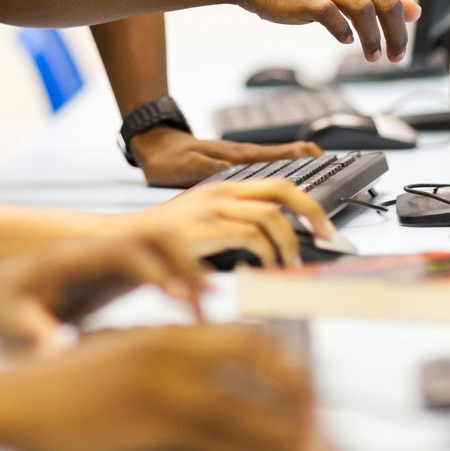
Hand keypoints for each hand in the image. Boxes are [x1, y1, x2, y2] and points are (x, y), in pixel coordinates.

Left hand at [0, 231, 207, 351]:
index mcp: (71, 257)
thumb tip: (52, 352)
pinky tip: (193, 314)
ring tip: (206, 310)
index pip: (122, 250)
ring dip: (189, 270)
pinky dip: (181, 282)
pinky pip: (159, 265)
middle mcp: (96, 249)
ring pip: (162, 245)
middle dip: (185, 263)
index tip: (177, 300)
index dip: (153, 271)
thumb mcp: (9, 322)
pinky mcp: (116, 272)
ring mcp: (109, 257)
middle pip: (153, 235)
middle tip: (205, 304)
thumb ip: (31, 334)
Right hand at [0, 325, 328, 450]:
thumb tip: (212, 390)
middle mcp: (171, 350)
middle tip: (321, 426)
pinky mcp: (150, 420)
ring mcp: (162, 385)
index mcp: (166, 333)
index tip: (308, 392)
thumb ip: (166, 365)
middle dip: (300, 395)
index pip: (247, 338)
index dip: (286, 366)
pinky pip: (219, 441)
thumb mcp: (120, 358)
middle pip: (260, 363)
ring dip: (289, 435)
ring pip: (247, 409)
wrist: (11, 397)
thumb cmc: (61, 386)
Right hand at [116, 177, 336, 266]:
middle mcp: (221, 192)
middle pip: (281, 189)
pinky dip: (267, 252)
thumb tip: (270, 245)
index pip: (277, 184)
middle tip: (326, 235)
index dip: (306, 202)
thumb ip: (233, 227)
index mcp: (223, 189)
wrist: (123, 244)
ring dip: (289, 241)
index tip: (322, 224)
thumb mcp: (203, 226)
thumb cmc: (163, 244)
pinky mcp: (205, 228)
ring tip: (290, 262)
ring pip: (271, 214)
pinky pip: (251, 235)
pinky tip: (266, 266)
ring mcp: (213, 207)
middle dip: (312, 211)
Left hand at [128, 124, 323, 187]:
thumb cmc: (168, 158)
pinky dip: (286, 172)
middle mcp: (245, 156)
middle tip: (340, 172)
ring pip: (281, 162)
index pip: (282, 154)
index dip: (307, 158)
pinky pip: (268, 168)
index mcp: (239, 156)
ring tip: (325, 178)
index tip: (329, 164)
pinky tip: (290, 184)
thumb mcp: (187, 166)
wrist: (153, 146)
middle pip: (290, 157)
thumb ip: (212, 171)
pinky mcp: (235, 164)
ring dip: (304, 167)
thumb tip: (236, 175)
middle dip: (315, 163)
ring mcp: (242, 159)